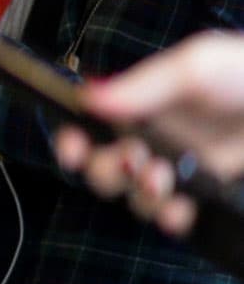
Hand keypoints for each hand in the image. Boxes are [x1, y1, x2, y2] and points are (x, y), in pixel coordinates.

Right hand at [54, 32, 243, 237]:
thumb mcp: (198, 65)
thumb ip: (145, 83)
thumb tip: (90, 97)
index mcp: (144, 105)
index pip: (91, 127)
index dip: (73, 140)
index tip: (73, 148)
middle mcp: (158, 141)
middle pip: (105, 169)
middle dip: (106, 170)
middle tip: (132, 160)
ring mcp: (184, 172)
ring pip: (136, 197)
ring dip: (139, 193)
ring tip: (160, 180)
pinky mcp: (210, 196)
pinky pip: (175, 218)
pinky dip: (170, 218)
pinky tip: (180, 209)